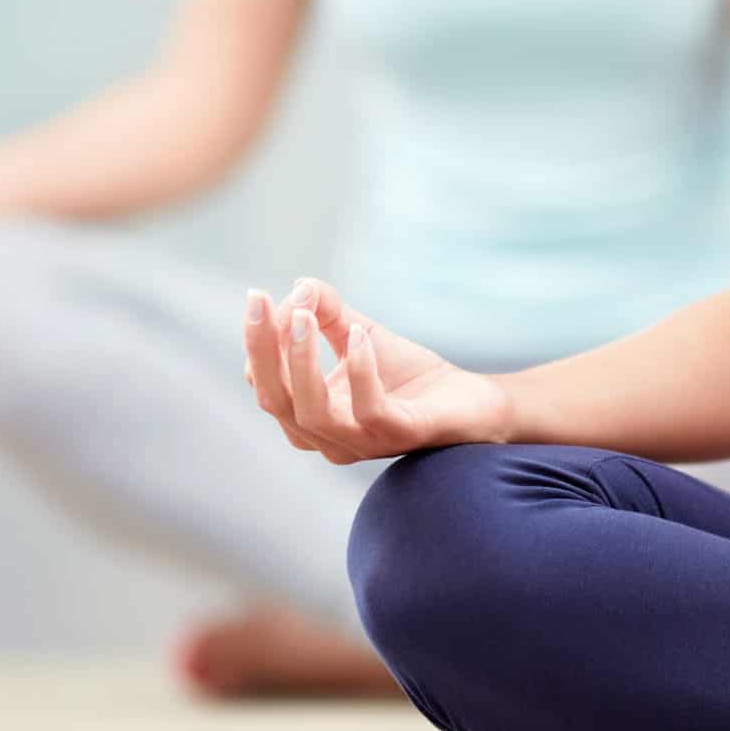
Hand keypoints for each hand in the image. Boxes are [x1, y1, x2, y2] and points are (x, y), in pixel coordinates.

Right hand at [242, 279, 512, 463]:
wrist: (470, 402)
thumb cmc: (408, 375)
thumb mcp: (357, 334)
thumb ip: (325, 310)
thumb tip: (297, 286)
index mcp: (309, 419)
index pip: (265, 385)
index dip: (258, 342)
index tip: (259, 297)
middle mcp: (328, 439)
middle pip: (274, 401)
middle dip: (262, 350)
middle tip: (259, 300)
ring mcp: (362, 444)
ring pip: (311, 413)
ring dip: (301, 360)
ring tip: (305, 314)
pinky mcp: (399, 437)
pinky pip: (368, 411)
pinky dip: (359, 369)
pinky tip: (359, 336)